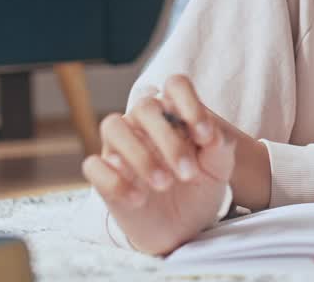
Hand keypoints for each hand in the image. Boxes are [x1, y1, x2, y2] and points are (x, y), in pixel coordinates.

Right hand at [81, 75, 235, 255]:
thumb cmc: (199, 189)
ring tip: (164, 184)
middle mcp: (143, 124)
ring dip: (139, 155)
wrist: (184, 228)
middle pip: (144, 106)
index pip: (175, 85)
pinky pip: (93, 165)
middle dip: (169, 140)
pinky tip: (139, 199)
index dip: (190, 103)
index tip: (206, 137)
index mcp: (173, 114)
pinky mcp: (104, 176)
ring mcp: (120, 148)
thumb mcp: (219, 168)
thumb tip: (209, 132)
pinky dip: (114, 181)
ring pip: (113, 126)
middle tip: (189, 174)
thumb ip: (219, 145)